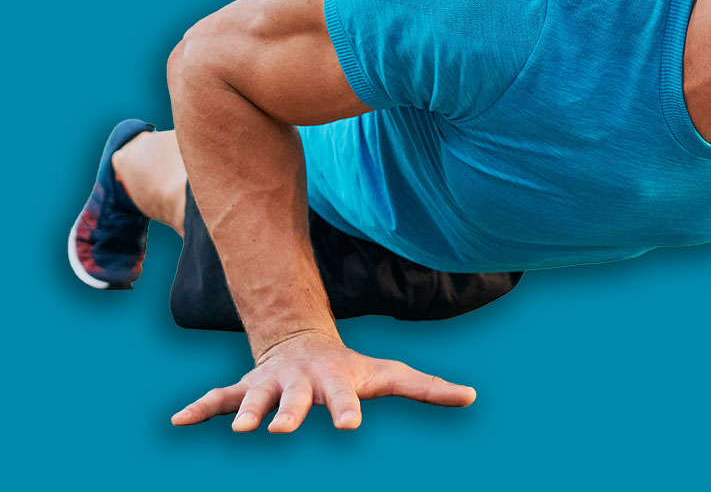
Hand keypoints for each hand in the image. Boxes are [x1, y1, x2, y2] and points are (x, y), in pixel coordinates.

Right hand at [170, 331, 475, 431]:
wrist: (303, 341)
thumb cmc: (353, 369)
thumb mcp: (391, 376)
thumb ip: (429, 388)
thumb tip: (474, 396)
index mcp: (333, 384)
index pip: (342, 400)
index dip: (345, 412)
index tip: (348, 428)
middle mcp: (300, 384)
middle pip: (294, 401)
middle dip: (287, 415)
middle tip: (283, 430)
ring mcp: (270, 386)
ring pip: (254, 399)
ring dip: (245, 413)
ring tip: (236, 429)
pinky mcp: (245, 390)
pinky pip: (218, 399)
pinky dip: (198, 409)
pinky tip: (176, 420)